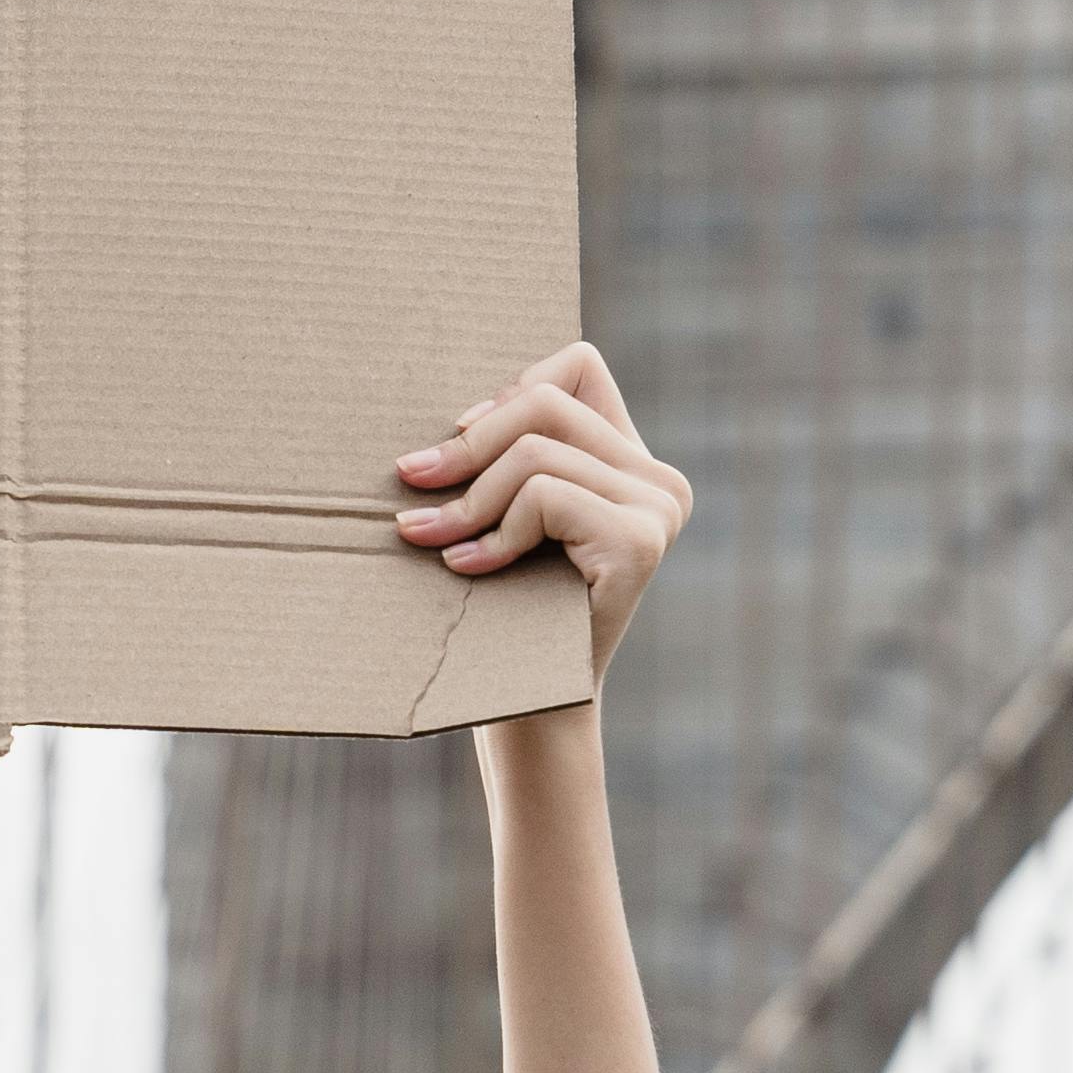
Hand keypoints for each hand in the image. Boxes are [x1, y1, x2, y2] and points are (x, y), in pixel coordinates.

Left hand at [393, 344, 692, 674]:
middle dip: (466, 446)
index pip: (577, 365)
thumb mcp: (507, 512)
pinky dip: (495, 531)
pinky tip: (469, 567)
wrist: (529, 707)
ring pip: (535, 450)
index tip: (458, 437)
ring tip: (429, 536)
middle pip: (543, 404)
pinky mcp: (640, 542)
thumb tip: (456, 417)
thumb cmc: (503, 605)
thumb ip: (509, 452)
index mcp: (634, 462)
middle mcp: (660, 480)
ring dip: (468, 499)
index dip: (508, 393)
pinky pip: (544, 495)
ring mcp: (659, 509)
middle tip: (412, 480)